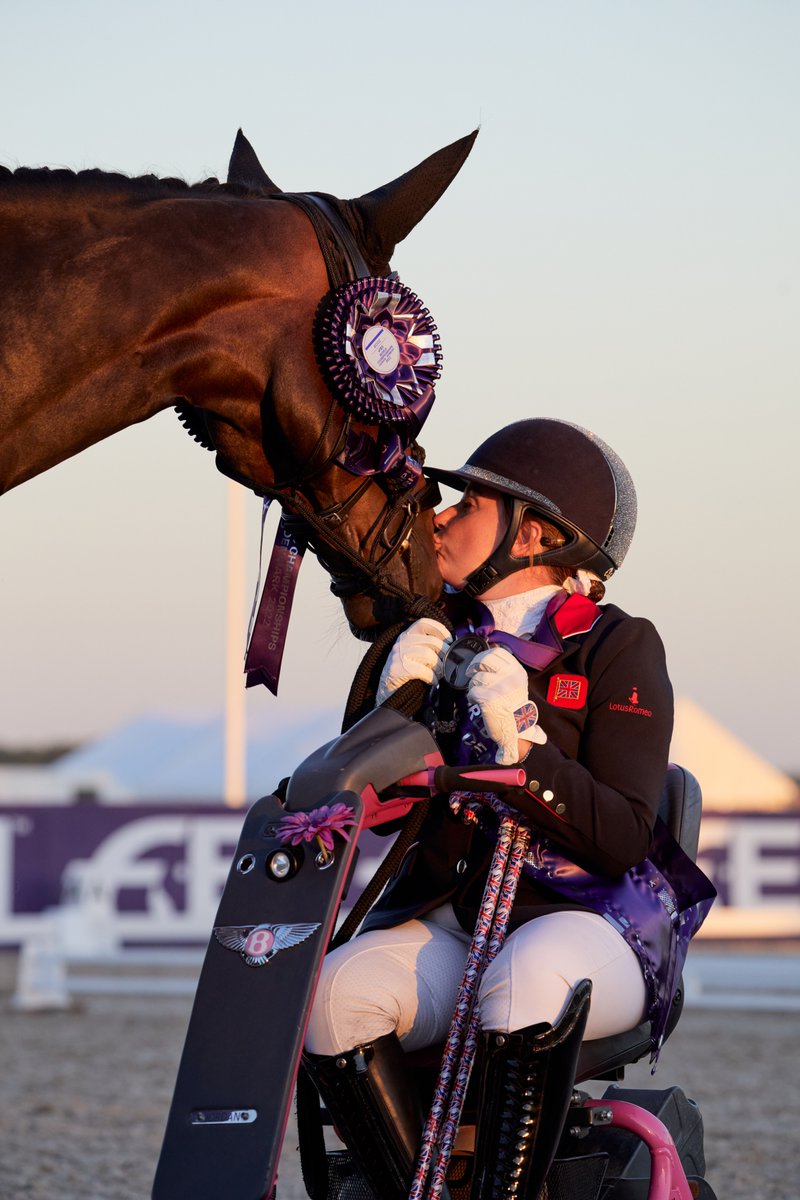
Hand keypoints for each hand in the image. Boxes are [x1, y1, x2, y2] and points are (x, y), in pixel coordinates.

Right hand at [376, 618, 452, 704]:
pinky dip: (431, 677)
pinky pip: (422, 670)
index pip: (424, 623)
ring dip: (438, 668)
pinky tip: (431, 681)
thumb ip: (428, 647)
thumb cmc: (406, 673)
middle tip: (446, 665)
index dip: (440, 630)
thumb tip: (451, 646)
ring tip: (438, 675)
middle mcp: (401, 642)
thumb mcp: (415, 654)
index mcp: (406, 636)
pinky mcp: (397, 670)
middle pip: (432, 641)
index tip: (449, 641)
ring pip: (429, 656)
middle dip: (444, 654)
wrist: (386, 692)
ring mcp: (398, 655)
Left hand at [466, 646, 545, 763]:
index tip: (480, 663)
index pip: (498, 652)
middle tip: (471, 672)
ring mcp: (500, 688)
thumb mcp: (514, 683)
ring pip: (477, 677)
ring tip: (478, 692)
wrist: (515, 729)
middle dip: (474, 665)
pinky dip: (471, 696)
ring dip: (473, 684)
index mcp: (517, 672)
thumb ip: (504, 668)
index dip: (484, 655)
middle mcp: (510, 678)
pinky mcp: (489, 700)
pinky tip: (476, 700)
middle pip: (485, 659)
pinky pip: (472, 691)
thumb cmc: (512, 705)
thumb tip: (490, 649)